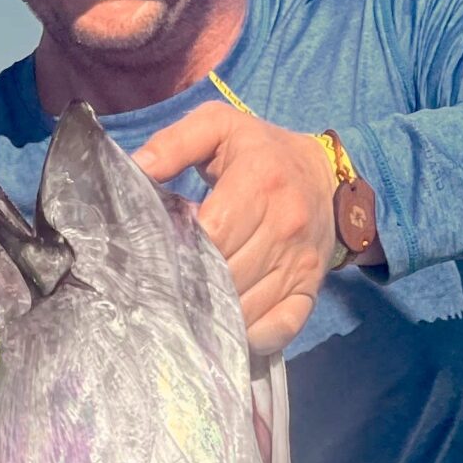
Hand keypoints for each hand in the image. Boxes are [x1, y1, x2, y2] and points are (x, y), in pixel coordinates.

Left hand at [134, 103, 339, 353]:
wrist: (328, 177)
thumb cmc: (262, 152)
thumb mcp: (219, 127)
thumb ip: (174, 143)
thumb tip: (135, 170)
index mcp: (260, 182)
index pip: (213, 234)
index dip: (181, 250)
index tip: (159, 253)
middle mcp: (285, 225)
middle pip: (226, 276)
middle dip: (191, 285)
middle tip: (166, 285)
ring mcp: (300, 263)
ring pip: (246, 308)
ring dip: (214, 314)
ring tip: (189, 306)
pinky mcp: (310, 290)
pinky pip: (279, 328)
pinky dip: (250, 335)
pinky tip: (228, 325)